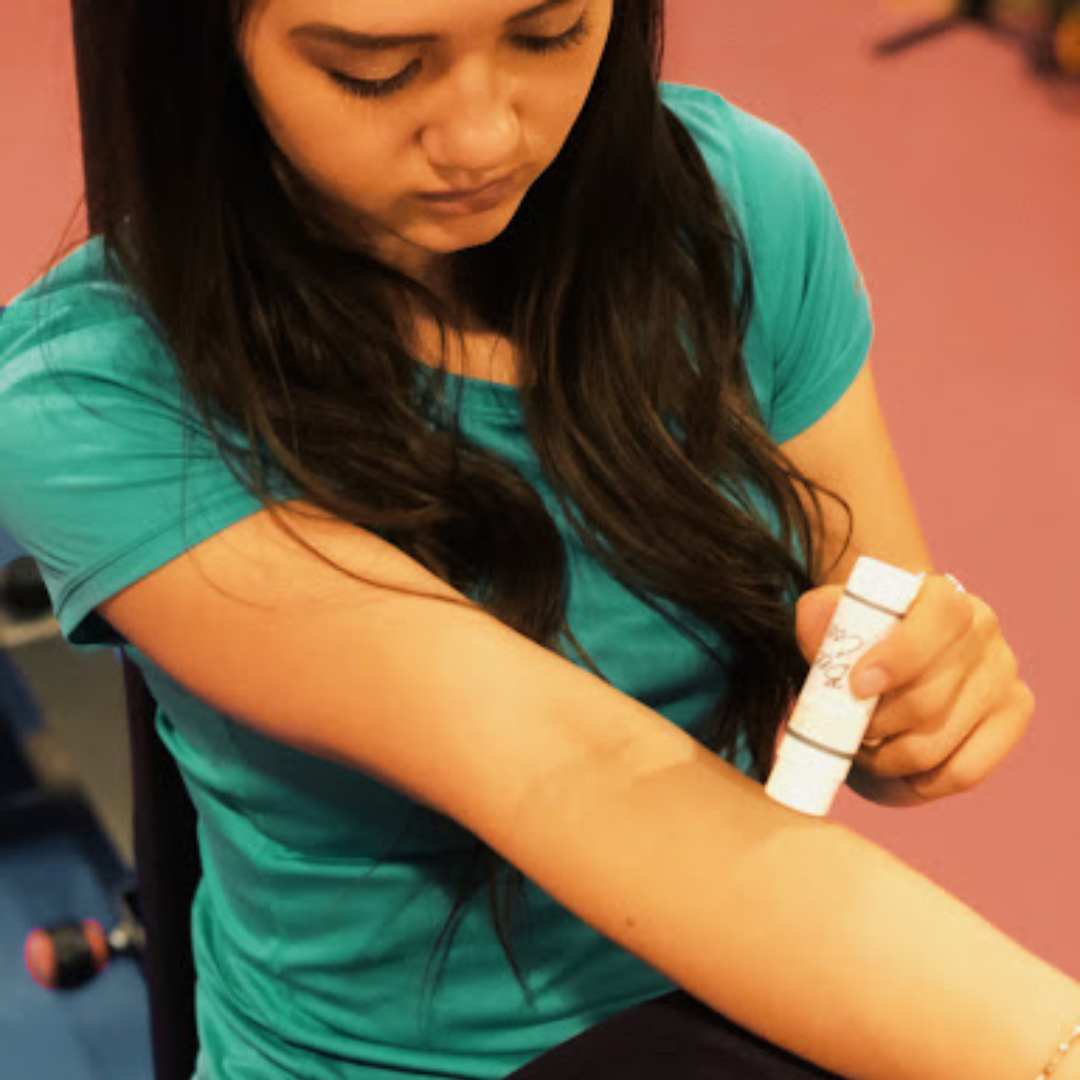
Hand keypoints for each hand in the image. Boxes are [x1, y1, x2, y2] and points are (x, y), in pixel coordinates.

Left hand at [791, 574, 1035, 804]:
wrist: (896, 658)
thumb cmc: (859, 641)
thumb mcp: (832, 623)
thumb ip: (818, 618)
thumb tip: (816, 621)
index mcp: (942, 596)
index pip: (940, 619)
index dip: (899, 657)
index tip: (856, 686)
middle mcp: (983, 630)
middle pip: (927, 699)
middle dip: (875, 726)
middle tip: (847, 732)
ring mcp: (1003, 675)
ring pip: (936, 744)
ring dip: (886, 760)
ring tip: (864, 751)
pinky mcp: (1014, 716)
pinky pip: (963, 772)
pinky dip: (918, 784)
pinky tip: (896, 771)